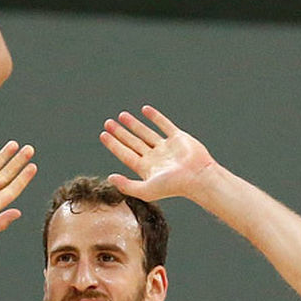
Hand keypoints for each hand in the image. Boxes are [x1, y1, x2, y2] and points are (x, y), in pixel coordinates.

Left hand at [99, 106, 217, 201]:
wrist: (198, 177)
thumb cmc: (173, 187)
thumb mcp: (146, 190)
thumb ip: (126, 186)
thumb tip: (109, 177)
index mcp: (146, 168)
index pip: (125, 153)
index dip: (113, 144)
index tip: (103, 134)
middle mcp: (154, 157)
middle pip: (132, 142)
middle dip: (120, 132)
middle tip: (108, 122)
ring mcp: (166, 147)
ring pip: (146, 133)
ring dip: (134, 124)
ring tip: (122, 115)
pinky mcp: (178, 138)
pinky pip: (164, 125)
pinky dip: (155, 117)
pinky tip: (145, 110)